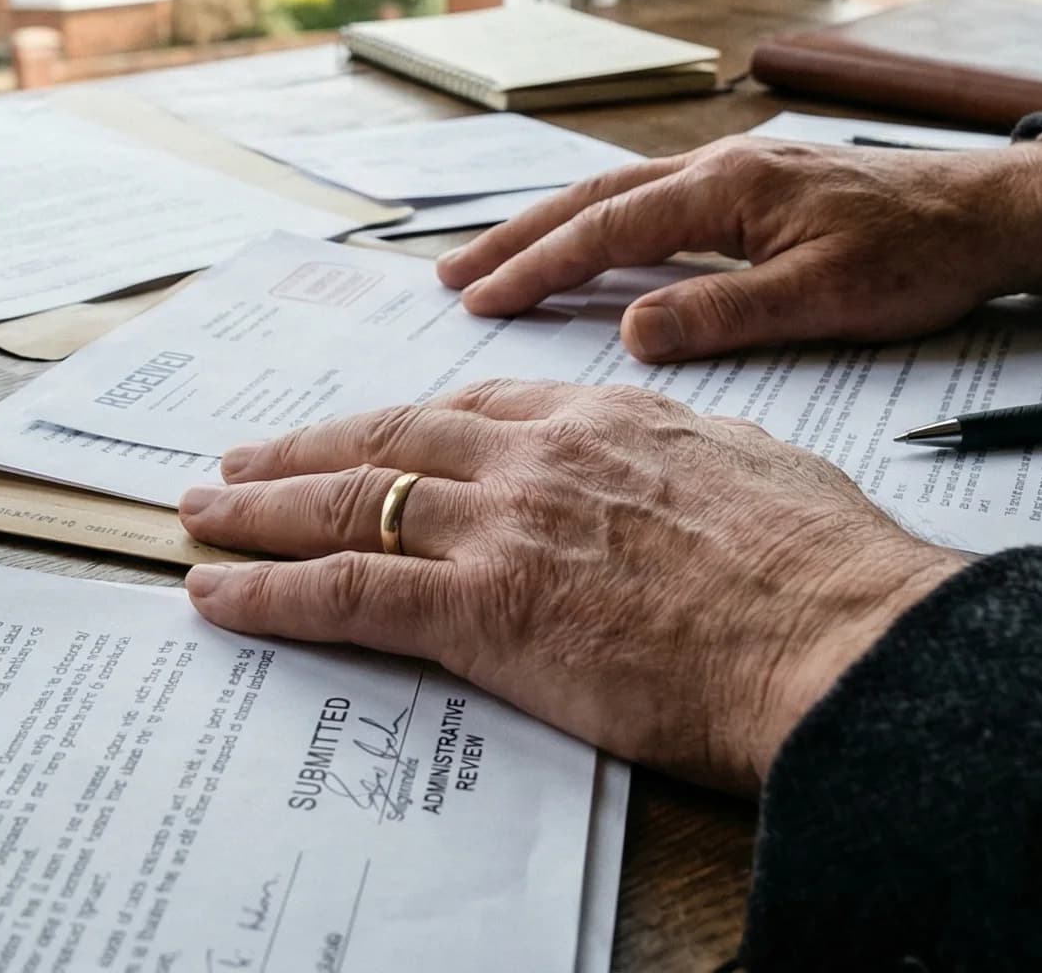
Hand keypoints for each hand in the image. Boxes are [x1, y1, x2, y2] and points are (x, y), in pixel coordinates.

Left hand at [178, 379, 963, 794]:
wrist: (838, 632)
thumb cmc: (824, 568)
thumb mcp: (757, 464)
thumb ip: (696, 449)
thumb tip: (686, 456)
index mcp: (604, 418)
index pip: (472, 409)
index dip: (401, 426)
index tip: (363, 435)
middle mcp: (537, 457)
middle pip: (388, 441)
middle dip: (303, 452)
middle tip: (239, 463)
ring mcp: (502, 528)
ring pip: (349, 503)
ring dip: (260, 511)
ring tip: (203, 514)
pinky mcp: (482, 610)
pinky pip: (347, 593)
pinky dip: (270, 591)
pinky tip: (219, 594)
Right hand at [436, 135, 1041, 362]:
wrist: (998, 213)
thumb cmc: (923, 258)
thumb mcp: (827, 301)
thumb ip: (725, 315)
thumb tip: (632, 334)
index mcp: (729, 188)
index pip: (608, 230)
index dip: (537, 267)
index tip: (479, 301)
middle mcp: (721, 167)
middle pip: (595, 199)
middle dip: (518, 238)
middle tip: (452, 277)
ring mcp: (738, 172)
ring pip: (621, 195)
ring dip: (555, 227)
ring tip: (497, 262)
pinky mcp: (759, 187)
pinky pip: (656, 201)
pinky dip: (605, 224)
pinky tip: (592, 248)